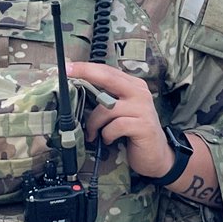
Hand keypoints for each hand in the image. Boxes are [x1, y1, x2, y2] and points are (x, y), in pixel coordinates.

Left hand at [65, 61, 171, 178]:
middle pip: (108, 78)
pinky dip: (107, 134)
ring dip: (94, 123)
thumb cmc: (133, 132)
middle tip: (66, 75)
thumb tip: (78, 91)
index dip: (86, 67)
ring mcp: (143, 109)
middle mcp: (140, 93)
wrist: (156, 155)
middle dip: (85, 73)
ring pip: (107, 108)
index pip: (108, 71)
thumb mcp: (121, 111)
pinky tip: (109, 139)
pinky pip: (115, 126)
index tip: (68, 66)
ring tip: (93, 133)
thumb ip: (107, 99)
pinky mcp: (143, 126)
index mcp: (133, 86)